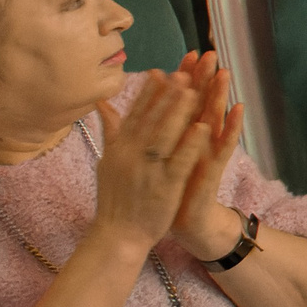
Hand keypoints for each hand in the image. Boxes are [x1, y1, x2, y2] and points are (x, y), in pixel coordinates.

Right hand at [91, 72, 211, 250]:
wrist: (117, 236)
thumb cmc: (115, 198)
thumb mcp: (108, 161)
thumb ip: (111, 131)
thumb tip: (102, 103)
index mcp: (120, 148)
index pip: (136, 114)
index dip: (150, 92)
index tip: (162, 70)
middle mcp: (131, 155)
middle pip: (151, 119)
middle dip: (167, 94)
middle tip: (183, 70)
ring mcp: (147, 170)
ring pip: (165, 135)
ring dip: (179, 111)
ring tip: (194, 89)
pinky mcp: (164, 186)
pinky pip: (179, 161)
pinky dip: (189, 143)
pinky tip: (203, 127)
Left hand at [162, 53, 245, 258]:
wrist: (183, 220)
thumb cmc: (166, 189)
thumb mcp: (151, 156)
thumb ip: (143, 129)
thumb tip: (128, 107)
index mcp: (179, 135)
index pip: (182, 100)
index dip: (185, 77)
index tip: (186, 54)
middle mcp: (196, 140)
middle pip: (201, 103)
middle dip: (205, 78)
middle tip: (210, 53)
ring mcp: (207, 152)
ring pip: (214, 119)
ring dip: (221, 96)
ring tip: (225, 73)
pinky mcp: (214, 168)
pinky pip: (225, 145)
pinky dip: (232, 127)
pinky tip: (238, 110)